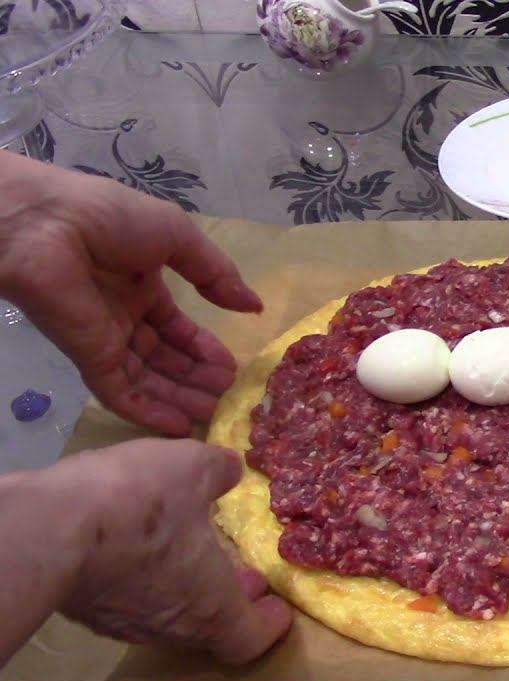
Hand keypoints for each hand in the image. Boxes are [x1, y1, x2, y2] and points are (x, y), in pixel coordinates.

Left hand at [0, 151, 261, 435]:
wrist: (46, 225)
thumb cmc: (111, 219)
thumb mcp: (177, 235)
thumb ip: (216, 273)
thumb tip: (254, 306)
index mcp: (141, 284)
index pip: (176, 327)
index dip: (203, 348)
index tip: (232, 367)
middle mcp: (123, 316)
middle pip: (165, 358)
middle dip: (196, 377)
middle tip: (228, 396)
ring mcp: (104, 339)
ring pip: (147, 378)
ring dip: (179, 398)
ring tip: (213, 412)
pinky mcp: (88, 357)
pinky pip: (119, 391)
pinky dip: (147, 411)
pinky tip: (178, 425)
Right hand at [53, 439, 291, 663]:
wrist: (46, 528)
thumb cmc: (139, 504)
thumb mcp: (192, 467)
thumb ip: (218, 470)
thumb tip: (230, 468)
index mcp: (209, 606)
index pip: (248, 639)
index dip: (269, 624)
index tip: (277, 605)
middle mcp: (170, 626)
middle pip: (211, 629)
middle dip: (232, 599)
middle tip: (244, 575)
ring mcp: (124, 622)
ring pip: (169, 616)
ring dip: (190, 589)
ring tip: (196, 553)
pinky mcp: (88, 607)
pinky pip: (131, 602)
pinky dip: (151, 581)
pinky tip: (144, 544)